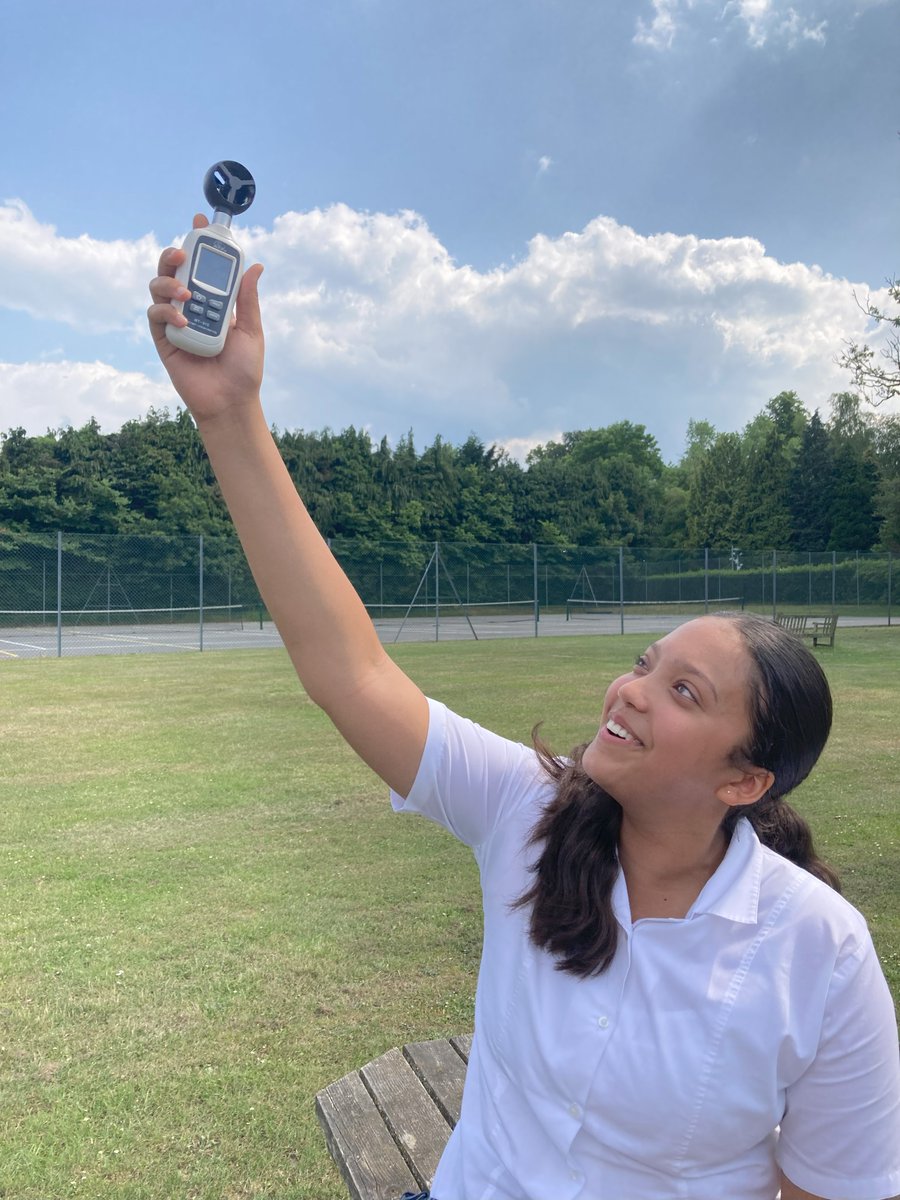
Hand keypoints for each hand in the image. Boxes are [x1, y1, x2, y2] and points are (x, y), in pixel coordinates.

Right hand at [147, 214, 264, 424]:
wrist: (231, 402)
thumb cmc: (244, 369)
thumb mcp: (251, 330)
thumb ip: (248, 299)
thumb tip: (256, 266)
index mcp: (212, 301)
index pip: (202, 265)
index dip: (198, 243)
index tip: (200, 221)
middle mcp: (191, 306)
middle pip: (173, 270)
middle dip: (173, 254)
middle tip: (183, 251)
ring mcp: (175, 321)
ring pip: (158, 287)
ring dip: (168, 282)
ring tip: (186, 293)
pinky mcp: (164, 339)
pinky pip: (156, 315)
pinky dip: (167, 312)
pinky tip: (183, 320)